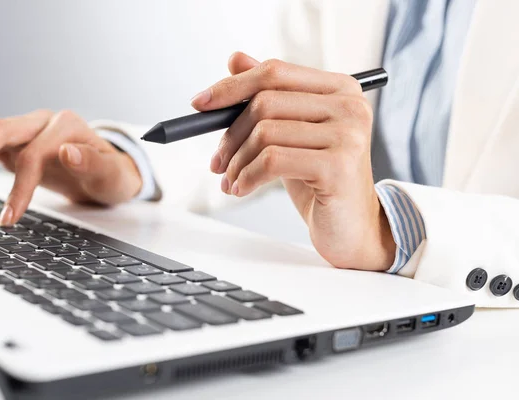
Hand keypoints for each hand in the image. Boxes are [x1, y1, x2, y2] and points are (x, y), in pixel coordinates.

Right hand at [0, 109, 142, 225]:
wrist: (109, 173)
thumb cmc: (112, 175)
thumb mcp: (112, 175)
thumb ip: (93, 162)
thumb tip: (67, 152)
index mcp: (67, 125)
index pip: (35, 154)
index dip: (21, 186)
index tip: (11, 217)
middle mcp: (44, 122)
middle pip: (3, 129)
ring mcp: (30, 130)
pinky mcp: (20, 142)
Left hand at [191, 52, 394, 270]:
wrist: (351, 227)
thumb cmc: (319, 180)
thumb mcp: (291, 134)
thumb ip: (270, 96)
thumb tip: (235, 60)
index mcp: (340, 88)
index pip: (275, 72)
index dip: (232, 86)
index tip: (199, 104)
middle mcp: (349, 105)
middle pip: (265, 102)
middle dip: (230, 135)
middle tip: (217, 162)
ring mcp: (347, 135)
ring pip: (265, 133)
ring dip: (237, 162)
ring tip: (230, 181)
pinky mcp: (338, 166)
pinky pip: (272, 161)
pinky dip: (248, 176)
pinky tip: (242, 189)